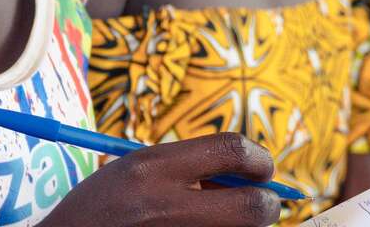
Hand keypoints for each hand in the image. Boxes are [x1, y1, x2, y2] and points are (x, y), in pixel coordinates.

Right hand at [43, 132, 283, 226]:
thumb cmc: (101, 207)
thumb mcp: (137, 168)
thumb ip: (188, 164)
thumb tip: (247, 173)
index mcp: (153, 168)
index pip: (229, 149)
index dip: (258, 157)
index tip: (264, 166)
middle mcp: (165, 206)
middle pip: (251, 208)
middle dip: (267, 204)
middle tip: (265, 201)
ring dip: (240, 226)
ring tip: (215, 218)